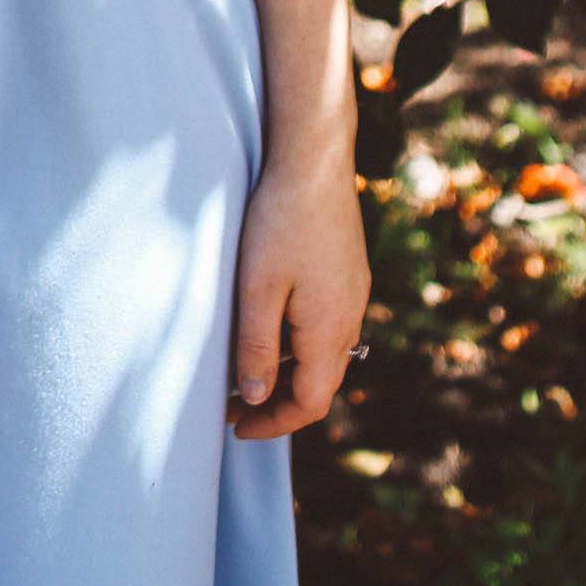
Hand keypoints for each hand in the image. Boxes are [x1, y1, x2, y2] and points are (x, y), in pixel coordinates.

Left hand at [225, 143, 370, 439]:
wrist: (315, 159)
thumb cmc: (280, 221)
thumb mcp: (257, 288)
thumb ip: (256, 346)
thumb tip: (254, 397)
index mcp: (330, 331)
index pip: (309, 403)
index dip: (273, 423)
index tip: (236, 427)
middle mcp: (349, 318)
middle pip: (319, 382)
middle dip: (277, 401)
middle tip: (233, 404)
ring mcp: (353, 293)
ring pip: (322, 353)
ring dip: (286, 369)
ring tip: (244, 366)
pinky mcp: (348, 271)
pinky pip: (326, 324)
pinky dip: (297, 341)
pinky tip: (270, 323)